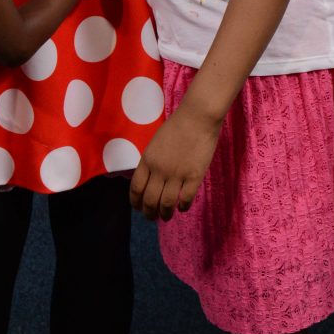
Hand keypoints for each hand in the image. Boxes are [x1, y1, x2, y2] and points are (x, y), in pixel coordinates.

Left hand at [129, 104, 220, 220]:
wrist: (197, 117)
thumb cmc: (177, 126)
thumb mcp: (156, 143)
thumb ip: (152, 161)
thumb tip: (150, 180)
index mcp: (147, 160)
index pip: (136, 188)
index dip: (135, 202)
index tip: (138, 207)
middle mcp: (159, 170)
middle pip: (150, 200)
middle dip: (149, 213)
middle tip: (152, 217)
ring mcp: (177, 174)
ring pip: (167, 204)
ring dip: (165, 214)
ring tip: (166, 216)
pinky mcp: (194, 176)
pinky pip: (186, 199)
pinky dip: (183, 207)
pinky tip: (182, 207)